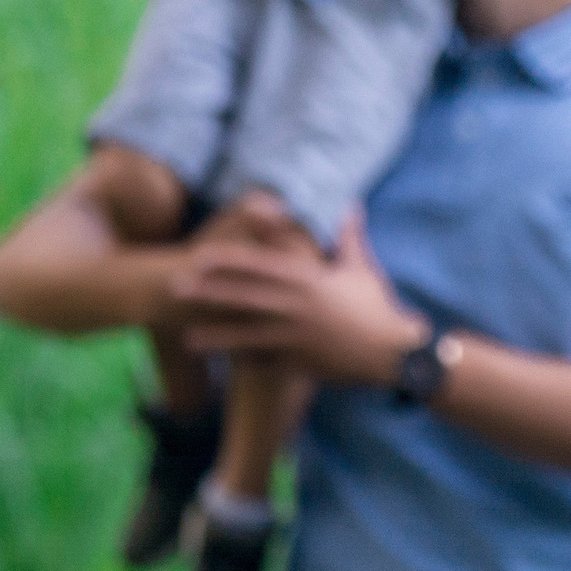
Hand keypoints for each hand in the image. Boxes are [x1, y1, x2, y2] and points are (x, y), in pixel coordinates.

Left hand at [166, 214, 427, 383]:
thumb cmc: (378, 307)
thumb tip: (352, 205)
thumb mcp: (362, 268)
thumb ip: (350, 236)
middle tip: (175, 290)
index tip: (200, 256)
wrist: (395, 352)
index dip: (227, 261)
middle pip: (244, 296)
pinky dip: (243, 363)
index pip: (259, 265)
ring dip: (215, 334)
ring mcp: (297, 336)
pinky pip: (267, 361)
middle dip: (208, 293)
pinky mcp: (302, 362)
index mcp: (308, 278)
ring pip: (247, 333)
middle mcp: (297, 305)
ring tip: (186, 337)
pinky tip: (221, 366)